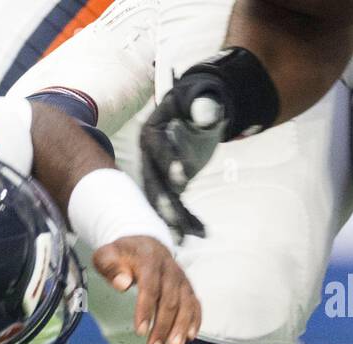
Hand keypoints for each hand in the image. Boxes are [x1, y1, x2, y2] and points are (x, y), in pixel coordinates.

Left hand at [92, 234, 200, 343]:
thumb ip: (110, 266)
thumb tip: (122, 283)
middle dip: (163, 327)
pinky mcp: (187, 288)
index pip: (150, 287)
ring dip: (181, 327)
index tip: (140, 331)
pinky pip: (195, 304)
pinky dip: (195, 320)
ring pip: (186, 304)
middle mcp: (170, 270)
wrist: (145, 244)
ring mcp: (181, 279)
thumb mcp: (107, 254)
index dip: (146, 310)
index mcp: (149, 260)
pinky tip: (190, 337)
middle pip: (170, 300)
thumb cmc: (123, 254)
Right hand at [138, 78, 228, 241]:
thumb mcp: (200, 96)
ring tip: (185, 238)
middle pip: (153, 181)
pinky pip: (175, 202)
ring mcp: (156, 172)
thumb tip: (204, 113)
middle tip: (174, 221)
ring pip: (161, 198)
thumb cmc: (198, 100)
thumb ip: (203, 104)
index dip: (168, 162)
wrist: (198, 108)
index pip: (157, 148)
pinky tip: (197, 232)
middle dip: (163, 203)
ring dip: (173, 219)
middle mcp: (148, 156)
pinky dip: (185, 217)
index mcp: (151, 132)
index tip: (182, 178)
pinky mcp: (167, 184)